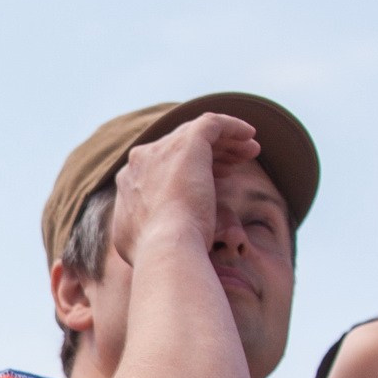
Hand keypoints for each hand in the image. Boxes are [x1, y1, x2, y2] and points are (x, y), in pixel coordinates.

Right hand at [108, 113, 260, 268]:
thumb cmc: (157, 254)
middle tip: (230, 168)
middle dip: (206, 155)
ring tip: (248, 152)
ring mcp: (162, 149)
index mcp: (128, 183)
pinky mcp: (188, 142)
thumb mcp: (136, 240)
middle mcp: (140, 162)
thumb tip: (144, 231)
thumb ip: (140, 225)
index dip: (185, 172)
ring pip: (196, 136)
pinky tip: (249, 135)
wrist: (166, 247)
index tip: (212, 183)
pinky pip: (212, 124)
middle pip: (177, 148)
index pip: (160, 166)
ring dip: (223, 143)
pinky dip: (231, 126)